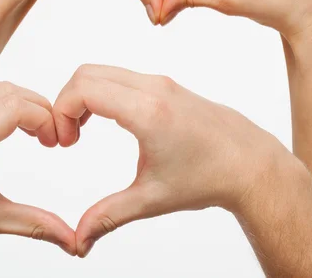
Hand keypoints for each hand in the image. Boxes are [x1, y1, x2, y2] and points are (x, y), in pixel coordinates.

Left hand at [0, 82, 76, 260]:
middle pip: (6, 91)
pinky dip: (1, 104)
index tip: (53, 140)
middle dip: (37, 106)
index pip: (13, 108)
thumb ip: (36, 224)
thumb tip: (72, 241)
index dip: (43, 117)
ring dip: (19, 103)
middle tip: (50, 133)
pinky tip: (11, 127)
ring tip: (35, 130)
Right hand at [52, 64, 290, 256]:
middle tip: (67, 137)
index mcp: (146, 112)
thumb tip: (78, 240)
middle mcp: (153, 88)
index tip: (63, 142)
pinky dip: (101, 92)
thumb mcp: (152, 199)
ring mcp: (160, 83)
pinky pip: (120, 76)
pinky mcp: (165, 85)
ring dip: (83, 96)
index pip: (84, 88)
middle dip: (65, 102)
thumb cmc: (208, 178)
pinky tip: (106, 121)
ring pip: (103, 72)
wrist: (250, 164)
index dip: (61, 112)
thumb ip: (108, 216)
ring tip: (82, 131)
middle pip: (86, 73)